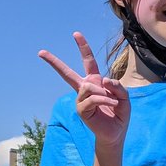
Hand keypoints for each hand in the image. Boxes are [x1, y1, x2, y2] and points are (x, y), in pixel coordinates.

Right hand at [38, 32, 129, 147]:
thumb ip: (117, 86)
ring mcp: (81, 99)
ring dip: (103, 93)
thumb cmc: (119, 113)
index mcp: (94, 81)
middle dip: (54, 62)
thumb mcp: (124, 96)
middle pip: (66, 73)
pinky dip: (105, 100)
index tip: (75, 34)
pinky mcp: (81, 109)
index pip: (88, 61)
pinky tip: (111, 105)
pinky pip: (93, 98)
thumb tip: (103, 81)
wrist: (116, 132)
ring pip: (89, 87)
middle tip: (40, 52)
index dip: (83, 47)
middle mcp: (85, 88)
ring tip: (112, 102)